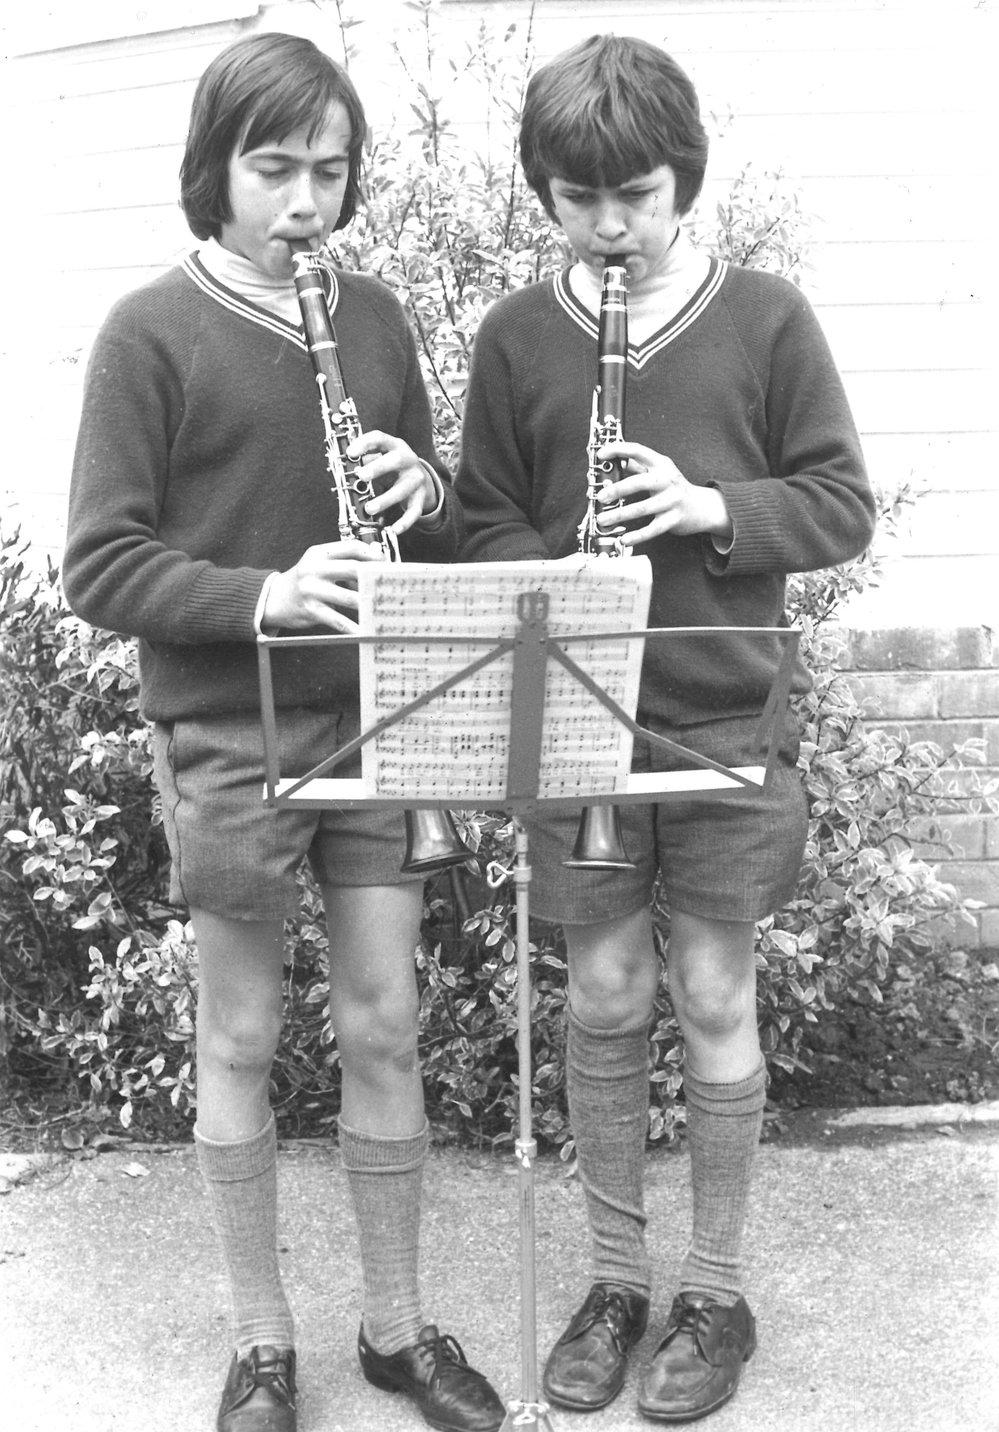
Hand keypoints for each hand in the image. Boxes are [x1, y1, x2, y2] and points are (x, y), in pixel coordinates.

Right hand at [262, 539, 384, 631]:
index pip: (352, 548)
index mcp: (319, 553)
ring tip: (385, 609)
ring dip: (369, 604)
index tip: (388, 564)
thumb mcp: (318, 564)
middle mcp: (315, 568)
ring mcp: (312, 590)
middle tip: (392, 586)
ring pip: (349, 597)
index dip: (373, 555)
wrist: (274, 598)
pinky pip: (338, 620)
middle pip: (353, 569)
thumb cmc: (305, 581)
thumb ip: (343, 562)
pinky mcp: (311, 610)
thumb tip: (377, 565)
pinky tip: (366, 631)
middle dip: (375, 578)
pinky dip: (354, 627)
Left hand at [346, 431, 437, 533]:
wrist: (421, 478)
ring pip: (403, 489)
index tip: (350, 453)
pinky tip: (393, 529)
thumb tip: (340, 467)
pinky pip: (414, 511)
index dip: (365, 444)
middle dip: (378, 468)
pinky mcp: (420, 498)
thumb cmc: (392, 467)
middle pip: (395, 460)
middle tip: (361, 476)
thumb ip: (362, 461)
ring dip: (385, 499)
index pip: (380, 438)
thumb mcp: (380, 458)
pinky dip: (404, 522)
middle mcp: (408, 460)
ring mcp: (416, 479)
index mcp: (394, 446)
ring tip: (369, 508)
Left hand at [595, 441, 732, 546]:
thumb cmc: (672, 488)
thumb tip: (615, 461)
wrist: (701, 507)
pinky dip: (637, 536)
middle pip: (640, 482)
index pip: (639, 451)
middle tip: (600, 496)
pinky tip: (624, 539)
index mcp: (661, 464)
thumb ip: (638, 466)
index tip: (601, 454)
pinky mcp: (674, 519)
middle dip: (617, 489)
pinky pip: (653, 529)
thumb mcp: (659, 471)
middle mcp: (667, 480)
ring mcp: (672, 500)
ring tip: (602, 520)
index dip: (619, 450)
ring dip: (620, 515)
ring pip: (643, 508)